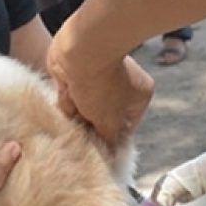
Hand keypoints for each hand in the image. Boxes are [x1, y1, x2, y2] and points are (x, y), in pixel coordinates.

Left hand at [48, 30, 153, 149]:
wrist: (80, 50)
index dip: (113, 138)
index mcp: (138, 94)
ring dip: (77, 113)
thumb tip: (113, 156)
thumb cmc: (101, 84)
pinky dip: (66, 100)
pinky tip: (66, 95)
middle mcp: (120, 85)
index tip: (102, 149)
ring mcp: (97, 79)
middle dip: (92, 124)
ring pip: (85, 109)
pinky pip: (71, 97)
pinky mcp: (76, 75)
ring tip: (75, 107)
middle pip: (104, 117)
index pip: (127, 125)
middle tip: (85, 130)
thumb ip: (110, 139)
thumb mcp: (109, 120)